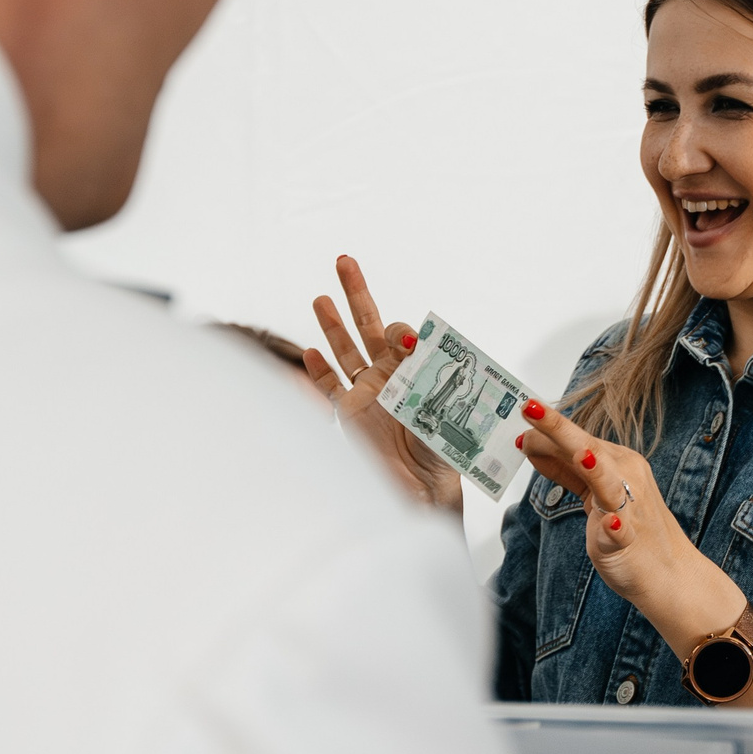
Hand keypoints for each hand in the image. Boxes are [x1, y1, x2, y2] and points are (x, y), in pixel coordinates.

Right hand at [300, 256, 463, 514]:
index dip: (400, 332)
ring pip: (344, 350)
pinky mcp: (349, 415)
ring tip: (321, 297)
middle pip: (367, 326)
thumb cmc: (442, 455)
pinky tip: (310, 352)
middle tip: (344, 261)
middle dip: (356, 294)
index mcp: (416, 371)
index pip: (400, 335)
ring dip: (332, 324)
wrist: (424, 492)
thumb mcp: (440, 407)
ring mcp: (367, 393)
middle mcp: (390, 376)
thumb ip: (424, 374)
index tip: (405, 342)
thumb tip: (407, 339)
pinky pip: (329, 389)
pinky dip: (318, 372)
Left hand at [516, 400, 752, 699]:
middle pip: (587, 448)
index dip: (545, 433)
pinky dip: (616, 527)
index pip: (577, 439)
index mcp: (616, 463)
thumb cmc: (632, 533)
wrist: (669, 574)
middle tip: (530, 408)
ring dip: (593, 466)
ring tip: (579, 454)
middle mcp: (625, 477)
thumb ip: (566, 470)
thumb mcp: (594, 493)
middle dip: (559, 429)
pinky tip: (610, 523)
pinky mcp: (629, 541)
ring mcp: (630, 508)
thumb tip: (530, 443)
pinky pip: (622, 532)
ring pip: (606, 481)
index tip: (518, 426)